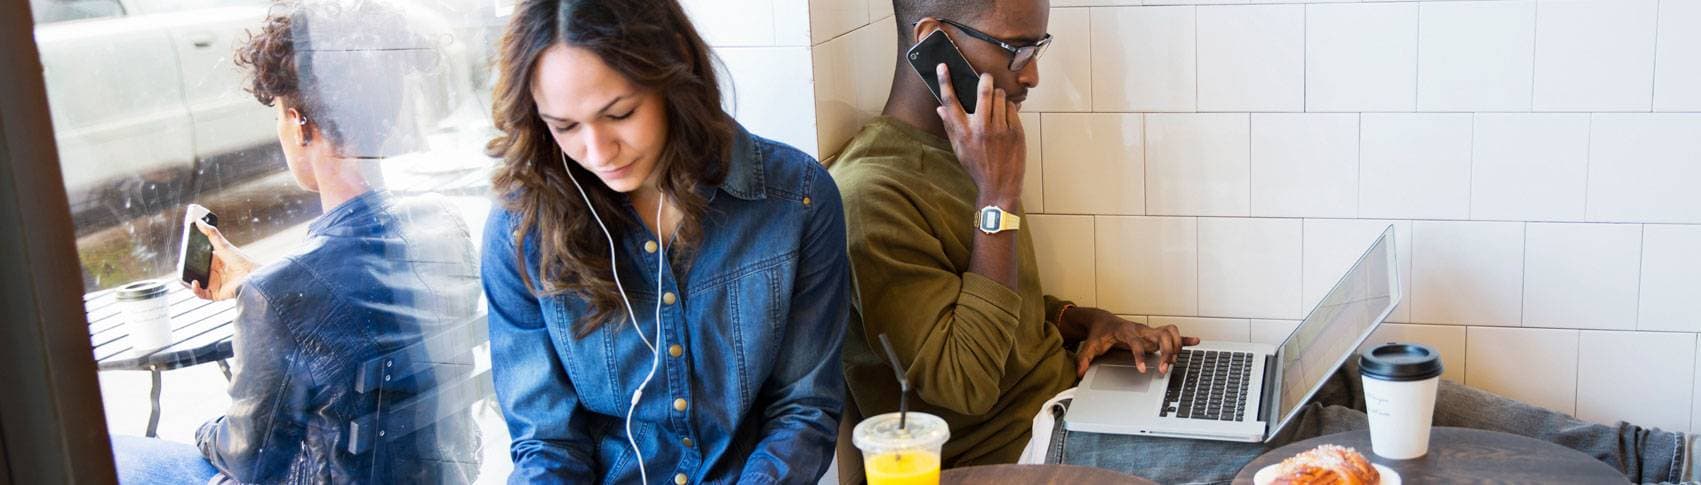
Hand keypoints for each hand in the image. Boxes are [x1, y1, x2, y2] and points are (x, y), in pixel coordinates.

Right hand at [186, 220, 256, 300]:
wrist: (251, 276)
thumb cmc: (240, 260)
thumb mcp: (223, 244)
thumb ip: (211, 233)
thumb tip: (199, 221)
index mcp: (215, 262)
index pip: (198, 260)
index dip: (189, 259)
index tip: (182, 254)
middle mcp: (214, 273)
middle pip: (195, 272)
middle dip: (185, 270)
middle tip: (180, 265)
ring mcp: (214, 284)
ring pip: (195, 284)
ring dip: (187, 280)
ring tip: (182, 274)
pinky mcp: (216, 294)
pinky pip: (201, 294)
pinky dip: (195, 289)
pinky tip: (194, 283)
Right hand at [934, 63, 1024, 204]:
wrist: (999, 187)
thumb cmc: (978, 168)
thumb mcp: (959, 149)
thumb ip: (950, 126)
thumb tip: (940, 108)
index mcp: (963, 132)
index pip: (951, 101)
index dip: (944, 81)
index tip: (942, 66)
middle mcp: (981, 128)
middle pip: (983, 91)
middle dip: (985, 80)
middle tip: (985, 79)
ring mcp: (1000, 129)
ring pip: (1000, 96)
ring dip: (998, 95)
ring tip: (996, 105)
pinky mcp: (1016, 131)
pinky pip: (1012, 108)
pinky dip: (1008, 109)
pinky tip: (1005, 119)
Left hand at [1074, 312, 1200, 376]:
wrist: (1103, 321)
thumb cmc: (1099, 333)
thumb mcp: (1089, 346)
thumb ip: (1084, 359)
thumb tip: (1079, 372)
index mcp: (1125, 331)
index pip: (1135, 342)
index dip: (1139, 355)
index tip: (1143, 370)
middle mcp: (1140, 329)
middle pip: (1160, 335)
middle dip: (1165, 352)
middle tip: (1163, 370)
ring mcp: (1149, 331)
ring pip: (1169, 332)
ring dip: (1175, 346)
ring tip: (1173, 361)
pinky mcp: (1154, 334)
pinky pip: (1173, 334)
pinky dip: (1184, 338)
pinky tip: (1195, 342)